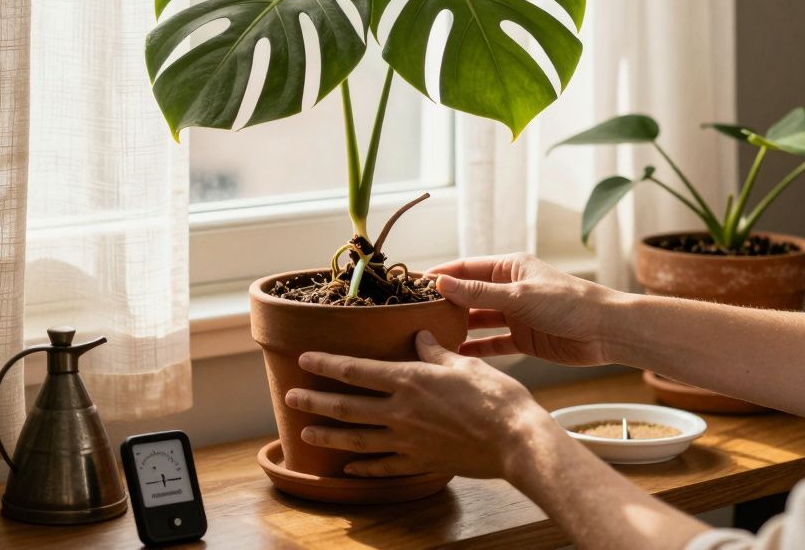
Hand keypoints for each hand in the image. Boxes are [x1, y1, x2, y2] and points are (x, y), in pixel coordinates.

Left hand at [284, 331, 555, 478]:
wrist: (515, 439)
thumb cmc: (495, 397)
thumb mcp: (463, 364)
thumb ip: (435, 352)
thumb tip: (419, 336)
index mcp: (409, 380)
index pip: (356, 370)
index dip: (326, 364)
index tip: (303, 360)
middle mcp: (400, 412)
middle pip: (347, 407)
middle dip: (314, 401)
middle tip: (289, 398)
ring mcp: (408, 441)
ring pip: (357, 440)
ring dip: (328, 436)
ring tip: (306, 434)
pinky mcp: (421, 462)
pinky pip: (384, 467)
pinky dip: (364, 468)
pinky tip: (349, 468)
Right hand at [429, 252, 629, 366]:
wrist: (606, 331)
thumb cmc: (569, 303)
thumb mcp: (519, 296)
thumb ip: (479, 293)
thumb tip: (441, 284)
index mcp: (511, 267)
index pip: (467, 268)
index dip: (441, 275)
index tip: (413, 284)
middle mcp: (511, 289)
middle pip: (470, 295)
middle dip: (445, 303)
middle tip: (414, 314)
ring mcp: (517, 315)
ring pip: (479, 320)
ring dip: (458, 327)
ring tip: (429, 336)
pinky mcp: (524, 339)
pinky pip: (493, 344)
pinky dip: (476, 349)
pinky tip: (455, 356)